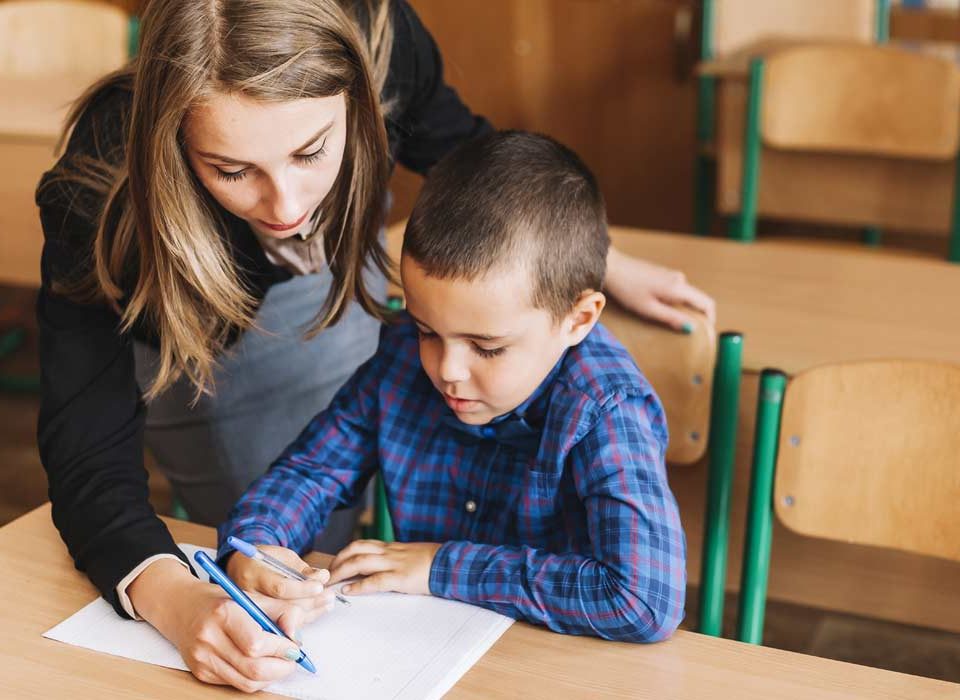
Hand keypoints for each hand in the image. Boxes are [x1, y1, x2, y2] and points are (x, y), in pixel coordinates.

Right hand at [128, 558, 312, 692]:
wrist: (181, 607)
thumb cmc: (221, 599)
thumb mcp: (253, 595)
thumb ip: (282, 612)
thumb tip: (298, 638)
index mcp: (223, 613)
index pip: (257, 643)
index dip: (281, 649)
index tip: (295, 647)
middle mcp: (209, 638)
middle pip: (253, 668)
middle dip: (281, 667)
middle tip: (292, 659)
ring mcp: (202, 658)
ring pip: (246, 682)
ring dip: (270, 677)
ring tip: (280, 662)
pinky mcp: (200, 672)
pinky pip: (235, 684)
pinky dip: (254, 678)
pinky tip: (260, 664)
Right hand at [226, 544, 335, 614]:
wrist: (238, 572)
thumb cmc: (263, 562)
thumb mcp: (281, 557)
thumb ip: (300, 569)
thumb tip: (323, 577)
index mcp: (254, 574)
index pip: (280, 588)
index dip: (302, 589)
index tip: (319, 586)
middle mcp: (249, 596)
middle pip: (284, 607)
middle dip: (310, 603)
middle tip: (329, 596)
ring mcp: (251, 612)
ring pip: (285, 620)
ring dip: (310, 613)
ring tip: (327, 603)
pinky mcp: (258, 622)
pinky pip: (282, 626)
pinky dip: (301, 620)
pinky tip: (316, 612)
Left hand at [328, 540, 441, 595]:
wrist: (450, 564)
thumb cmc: (432, 562)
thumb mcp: (409, 556)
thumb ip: (393, 560)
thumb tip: (377, 569)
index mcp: (390, 547)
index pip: (360, 545)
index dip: (343, 553)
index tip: (332, 564)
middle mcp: (389, 552)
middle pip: (354, 551)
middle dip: (336, 563)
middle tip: (324, 576)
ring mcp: (394, 564)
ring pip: (360, 562)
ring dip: (341, 572)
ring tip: (330, 583)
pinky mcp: (400, 577)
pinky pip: (375, 580)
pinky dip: (359, 586)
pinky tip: (349, 591)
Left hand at [605, 246, 715, 331]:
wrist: (613, 267)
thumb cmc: (628, 289)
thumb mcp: (649, 309)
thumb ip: (671, 318)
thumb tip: (691, 328)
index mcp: (678, 288)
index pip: (707, 303)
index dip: (710, 319)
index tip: (705, 334)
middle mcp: (680, 279)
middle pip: (699, 299)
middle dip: (698, 316)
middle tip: (689, 333)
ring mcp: (672, 275)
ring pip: (687, 295)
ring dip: (685, 309)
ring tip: (672, 323)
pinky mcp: (664, 274)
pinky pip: (678, 291)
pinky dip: (676, 302)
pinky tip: (662, 309)